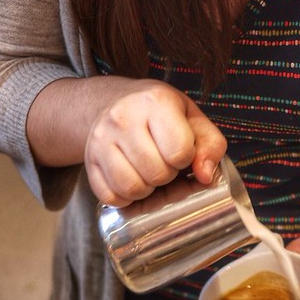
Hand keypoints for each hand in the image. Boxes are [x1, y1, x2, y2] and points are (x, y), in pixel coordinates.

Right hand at [84, 79, 226, 206]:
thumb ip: (210, 145)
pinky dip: (125, 198)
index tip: (180, 150)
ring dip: (147, 189)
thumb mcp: (193, 118)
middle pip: (157, 174)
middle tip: (163, 161)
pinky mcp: (89, 160)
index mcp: (156, 102)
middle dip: (167, 175)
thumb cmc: (160, 114)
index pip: (179, 152)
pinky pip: (110, 197)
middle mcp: (123, 118)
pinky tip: (131, 179)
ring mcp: (100, 139)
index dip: (186, 159)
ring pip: (132, 188)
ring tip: (148, 172)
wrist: (115, 102)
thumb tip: (205, 176)